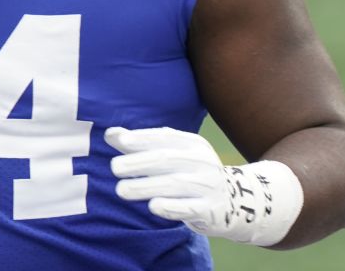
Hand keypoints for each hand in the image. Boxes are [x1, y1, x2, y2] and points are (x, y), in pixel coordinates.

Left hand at [105, 126, 301, 245]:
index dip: (142, 138)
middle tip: (114, 168)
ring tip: (121, 190)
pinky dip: (171, 207)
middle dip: (139, 162)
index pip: (165, 138)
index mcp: (192, 143)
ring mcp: (208, 186)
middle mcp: (202, 161)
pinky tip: (153, 207)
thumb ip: (141, 144)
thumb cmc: (190, 174)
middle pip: (167, 159)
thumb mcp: (172, 154)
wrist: (233, 201)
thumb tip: (111, 134)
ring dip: (146, 187)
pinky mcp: (211, 210)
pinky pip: (190, 208)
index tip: (120, 141)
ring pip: (175, 184)